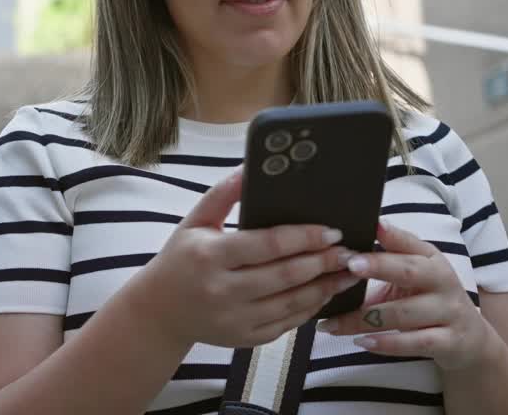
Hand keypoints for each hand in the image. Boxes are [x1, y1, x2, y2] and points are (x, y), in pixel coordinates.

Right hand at [126, 167, 360, 348]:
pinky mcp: (244, 339)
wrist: (159, 312)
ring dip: (324, 287)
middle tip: (348, 250)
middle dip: (323, 262)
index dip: (304, 237)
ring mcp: (234, 319)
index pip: (268, 244)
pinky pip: (286, 325)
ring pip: (291, 303)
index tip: (331, 230)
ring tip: (346, 272)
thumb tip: (249, 167)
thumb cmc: (180, 260)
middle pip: (285, 275)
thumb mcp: (194, 222)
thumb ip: (222, 194)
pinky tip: (323, 293)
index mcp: (210, 255)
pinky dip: (308, 309)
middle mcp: (223, 290)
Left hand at [316, 220, 494, 370]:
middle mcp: (443, 281)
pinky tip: (362, 342)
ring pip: (402, 314)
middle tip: (349, 264)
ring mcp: (449, 312)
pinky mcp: (449, 342)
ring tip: (332, 323)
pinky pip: (415, 343)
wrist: (471, 340)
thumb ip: (392, 256)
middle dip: (379, 266)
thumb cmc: (431, 300)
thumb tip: (357, 236)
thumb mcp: (418, 273)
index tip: (368, 226)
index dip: (390, 235)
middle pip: (409, 271)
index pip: (410, 243)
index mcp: (432, 259)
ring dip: (364, 319)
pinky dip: (387, 343)